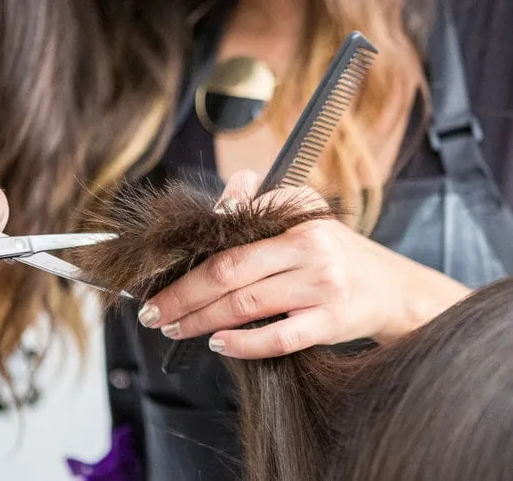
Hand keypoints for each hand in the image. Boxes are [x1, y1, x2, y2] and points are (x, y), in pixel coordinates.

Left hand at [136, 170, 471, 358]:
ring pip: (247, 306)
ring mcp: (322, 289)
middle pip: (229, 273)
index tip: (158, 271)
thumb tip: (220, 204)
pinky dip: (244, 343)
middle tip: (152, 311)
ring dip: (201, 319)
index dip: (189, 256)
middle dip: (182, 294)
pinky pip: (279, 338)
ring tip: (173, 326)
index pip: (232, 238)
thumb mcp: (305, 212)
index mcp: (298, 221)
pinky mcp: (330, 323)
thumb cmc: (337, 250)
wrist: (393, 288)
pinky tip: (218, 343)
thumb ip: (261, 201)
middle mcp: (310, 251)